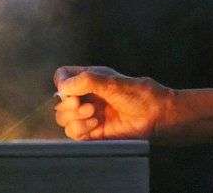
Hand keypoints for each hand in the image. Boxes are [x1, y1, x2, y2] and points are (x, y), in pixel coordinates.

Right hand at [53, 66, 173, 139]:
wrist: (153, 116)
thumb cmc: (136, 94)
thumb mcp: (110, 82)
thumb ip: (86, 81)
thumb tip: (63, 87)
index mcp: (89, 79)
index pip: (62, 77)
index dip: (62, 83)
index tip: (69, 89)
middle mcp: (86, 97)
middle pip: (59, 102)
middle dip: (67, 104)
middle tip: (81, 104)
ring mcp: (88, 115)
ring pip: (63, 119)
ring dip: (75, 117)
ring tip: (94, 114)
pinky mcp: (92, 133)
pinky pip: (73, 133)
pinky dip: (80, 128)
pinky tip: (96, 124)